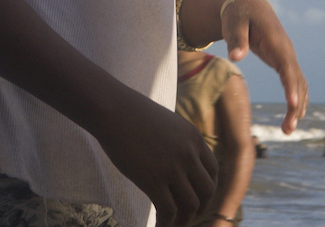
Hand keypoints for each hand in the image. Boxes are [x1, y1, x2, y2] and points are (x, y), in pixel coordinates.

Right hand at [92, 88, 216, 226]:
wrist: (112, 109)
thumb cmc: (131, 114)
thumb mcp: (165, 123)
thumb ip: (176, 141)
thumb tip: (174, 161)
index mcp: (194, 138)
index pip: (213, 171)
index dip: (208, 189)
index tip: (199, 198)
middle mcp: (189, 154)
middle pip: (207, 191)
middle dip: (200, 208)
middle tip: (188, 216)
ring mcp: (173, 168)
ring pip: (191, 205)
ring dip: (183, 221)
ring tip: (172, 225)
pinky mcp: (153, 180)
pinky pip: (168, 211)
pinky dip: (166, 224)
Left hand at [220, 0, 308, 131]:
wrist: (247, 3)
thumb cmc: (238, 14)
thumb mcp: (234, 24)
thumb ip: (237, 40)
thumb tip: (236, 57)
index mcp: (276, 42)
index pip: (287, 67)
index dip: (291, 86)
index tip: (292, 104)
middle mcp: (286, 51)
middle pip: (297, 81)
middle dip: (295, 105)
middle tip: (287, 129)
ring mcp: (287, 56)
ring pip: (299, 84)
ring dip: (297, 106)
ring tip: (288, 129)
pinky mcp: (283, 61)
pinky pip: (294, 82)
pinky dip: (296, 99)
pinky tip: (293, 115)